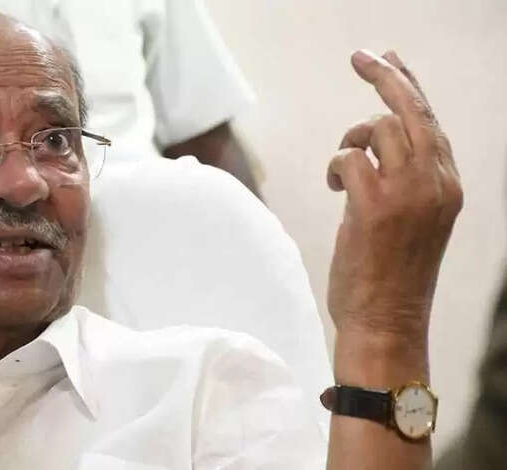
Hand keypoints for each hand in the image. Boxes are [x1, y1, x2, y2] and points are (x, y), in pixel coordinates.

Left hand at [326, 50, 462, 350]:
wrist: (386, 324)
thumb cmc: (389, 275)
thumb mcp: (408, 221)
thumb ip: (400, 182)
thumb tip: (370, 148)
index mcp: (447, 187)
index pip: (431, 123)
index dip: (409, 88)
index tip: (389, 61)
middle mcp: (436, 184)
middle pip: (412, 112)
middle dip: (386, 77)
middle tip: (362, 56)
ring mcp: (408, 194)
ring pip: (381, 128)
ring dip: (352, 137)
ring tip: (343, 169)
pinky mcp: (376, 207)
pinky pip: (349, 157)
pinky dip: (336, 165)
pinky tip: (335, 186)